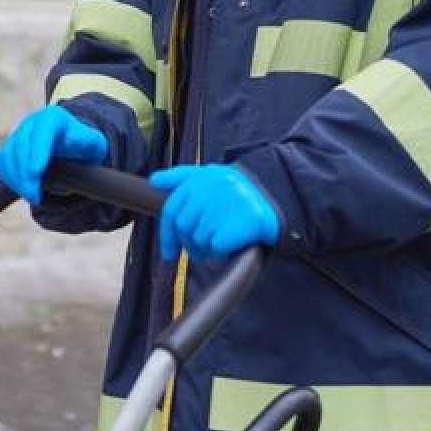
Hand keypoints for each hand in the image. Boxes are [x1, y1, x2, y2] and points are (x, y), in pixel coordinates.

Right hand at [0, 105, 107, 204]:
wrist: (71, 147)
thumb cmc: (84, 147)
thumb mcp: (93, 143)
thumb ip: (86, 141)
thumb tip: (72, 140)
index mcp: (53, 118)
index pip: (42, 131)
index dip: (37, 151)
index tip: (37, 172)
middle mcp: (32, 123)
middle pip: (21, 145)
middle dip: (25, 173)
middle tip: (35, 196)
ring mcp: (18, 135)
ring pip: (8, 155)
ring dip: (16, 179)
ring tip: (32, 197)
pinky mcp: (8, 149)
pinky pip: (1, 163)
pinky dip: (9, 179)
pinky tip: (23, 190)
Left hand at [150, 165, 279, 260]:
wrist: (276, 201)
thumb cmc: (238, 196)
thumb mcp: (210, 178)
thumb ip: (180, 178)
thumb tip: (154, 180)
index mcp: (202, 177)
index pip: (171, 209)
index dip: (167, 235)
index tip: (169, 254)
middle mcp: (211, 187)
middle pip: (183, 227)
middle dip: (189, 244)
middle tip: (201, 250)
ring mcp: (224, 204)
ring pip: (198, 239)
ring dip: (207, 248)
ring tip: (221, 240)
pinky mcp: (236, 223)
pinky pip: (215, 247)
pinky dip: (221, 251)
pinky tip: (231, 243)